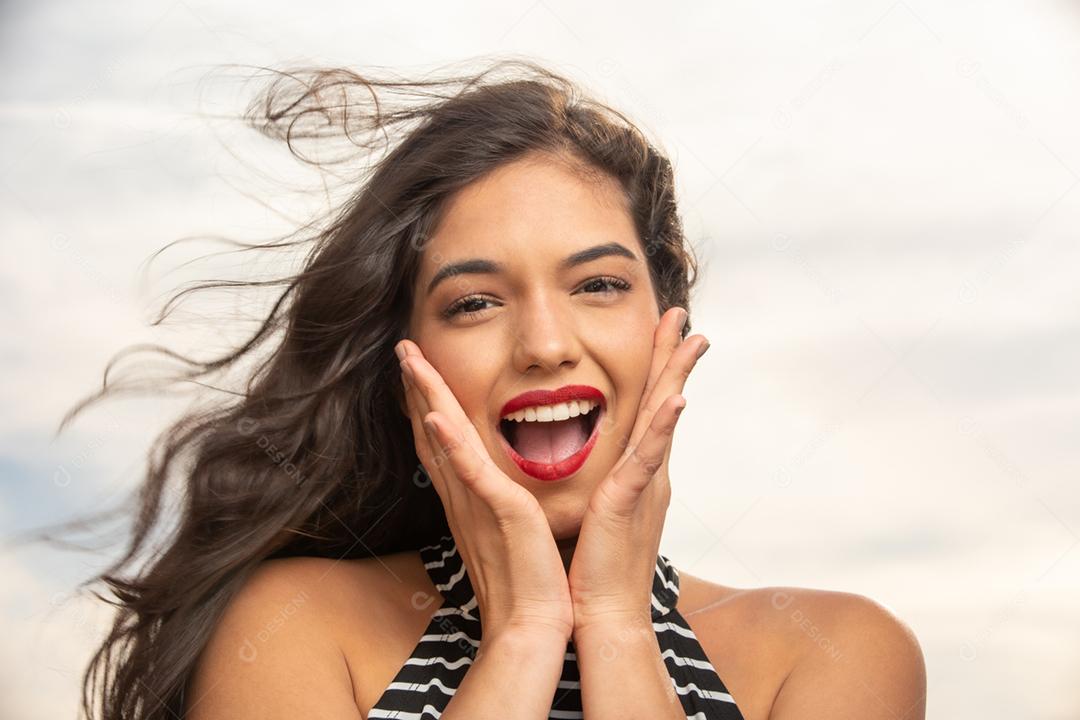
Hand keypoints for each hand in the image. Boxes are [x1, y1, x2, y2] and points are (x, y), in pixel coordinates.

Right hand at [397, 339, 574, 642]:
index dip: (428, 403)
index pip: (443, 442)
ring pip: (443, 440)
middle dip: (418, 388)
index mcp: (470, 501)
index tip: (420, 369)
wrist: (534, 628)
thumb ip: (502, 507)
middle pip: (432, 432)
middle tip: (405, 348)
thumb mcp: (512, 534)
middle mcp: (463, 498)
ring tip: (411, 360)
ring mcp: (475, 505)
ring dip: (426, 398)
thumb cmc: (529, 585)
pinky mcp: (497, 514)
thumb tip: (504, 490)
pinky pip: (470, 474)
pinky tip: (436, 417)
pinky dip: (451, 445)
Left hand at [566, 306, 708, 630]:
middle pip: (663, 403)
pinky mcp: (629, 503)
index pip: (649, 411)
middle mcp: (647, 475)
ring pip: (663, 420)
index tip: (663, 333)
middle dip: (674, 358)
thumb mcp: (599, 515)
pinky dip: (662, 429)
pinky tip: (677, 400)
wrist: (602, 617)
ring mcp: (643, 487)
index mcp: (636, 475)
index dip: (658, 371)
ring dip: (676, 376)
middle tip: (684, 315)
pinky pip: (647, 459)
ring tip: (691, 338)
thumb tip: (593, 470)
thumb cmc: (594, 571)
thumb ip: (601, 486)